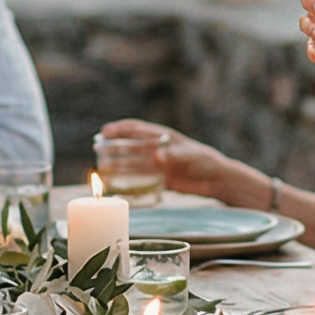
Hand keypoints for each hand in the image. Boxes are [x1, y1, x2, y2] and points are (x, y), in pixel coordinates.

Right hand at [97, 119, 258, 206]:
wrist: (217, 179)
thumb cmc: (206, 161)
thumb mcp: (191, 156)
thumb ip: (174, 156)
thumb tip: (156, 157)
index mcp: (163, 137)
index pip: (137, 129)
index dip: (120, 129)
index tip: (104, 132)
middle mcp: (158, 148)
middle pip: (131, 145)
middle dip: (113, 146)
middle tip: (97, 150)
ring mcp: (158, 164)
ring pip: (133, 162)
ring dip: (118, 164)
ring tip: (102, 168)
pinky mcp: (161, 179)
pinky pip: (142, 179)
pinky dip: (130, 181)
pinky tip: (119, 185)